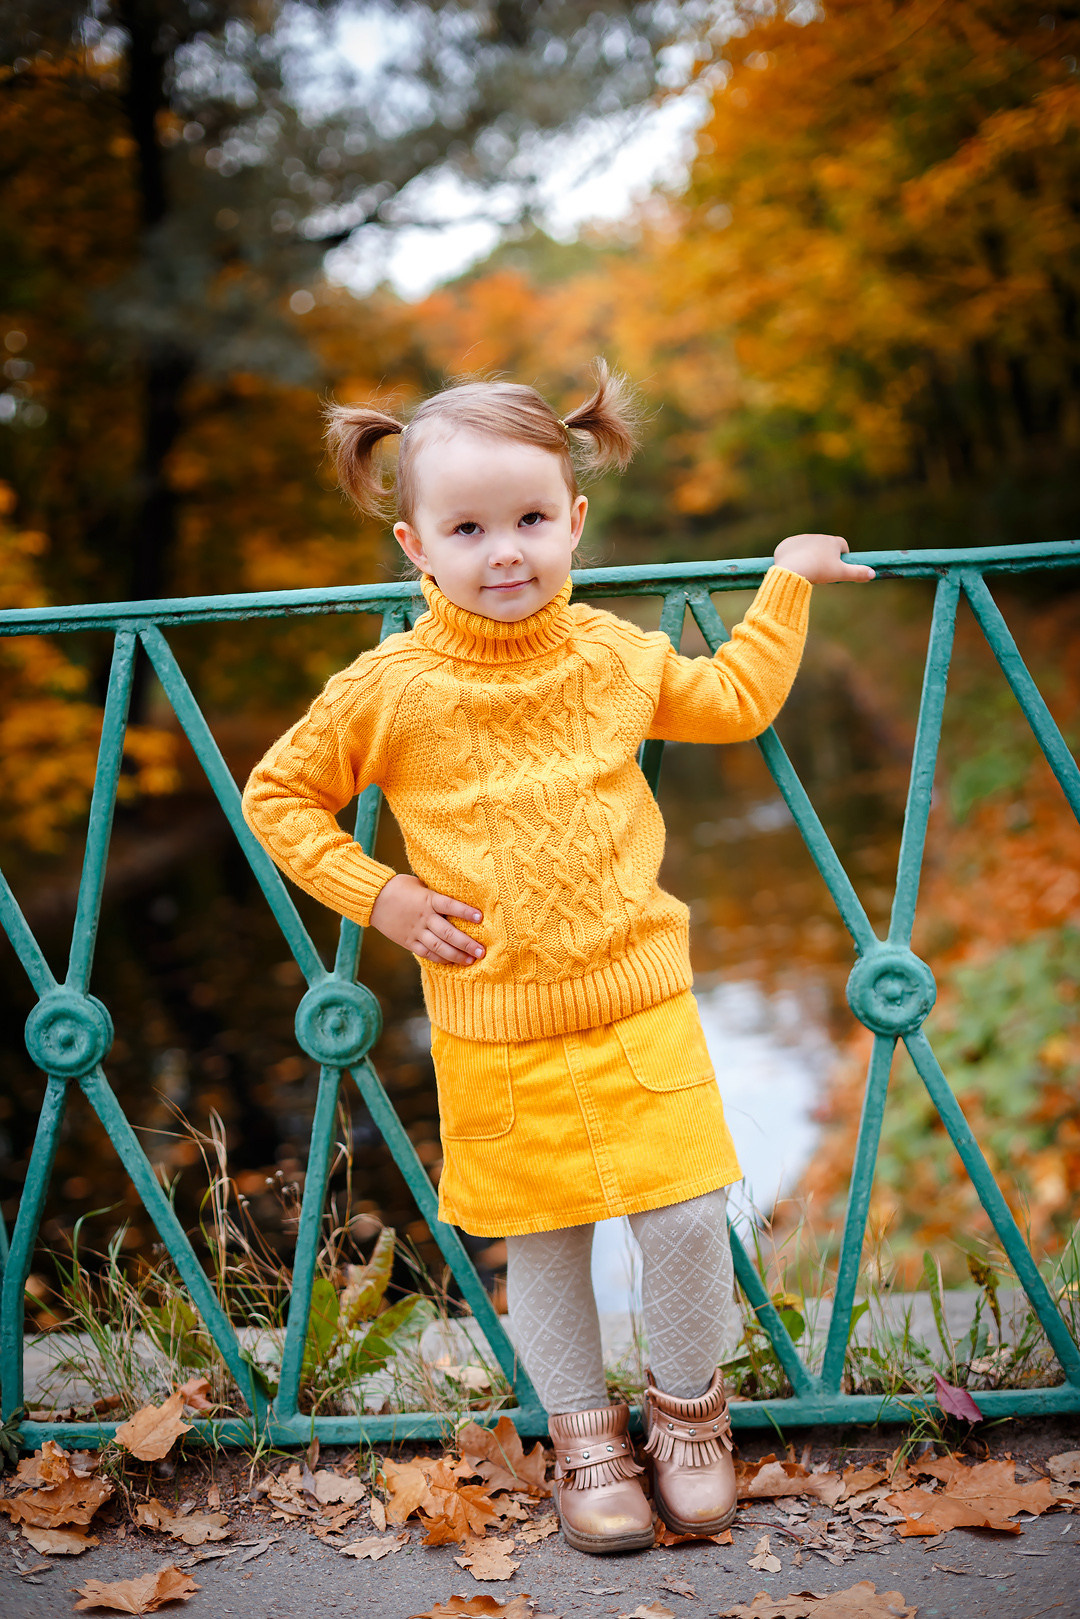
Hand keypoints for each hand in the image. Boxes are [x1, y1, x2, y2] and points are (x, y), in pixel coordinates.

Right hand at [370, 873, 484, 965]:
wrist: (373, 898)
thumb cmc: (398, 887)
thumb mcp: (419, 885)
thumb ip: (436, 894)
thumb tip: (456, 895)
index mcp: (427, 899)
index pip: (450, 905)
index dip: (465, 912)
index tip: (480, 918)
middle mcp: (423, 917)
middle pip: (448, 932)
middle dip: (466, 943)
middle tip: (482, 951)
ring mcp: (415, 931)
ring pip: (438, 946)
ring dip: (456, 955)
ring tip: (471, 960)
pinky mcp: (408, 941)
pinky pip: (425, 953)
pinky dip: (439, 959)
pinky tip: (452, 962)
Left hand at [773, 533, 874, 583]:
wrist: (793, 569)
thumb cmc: (820, 571)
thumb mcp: (841, 574)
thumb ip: (858, 573)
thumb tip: (873, 574)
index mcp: (832, 541)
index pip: (842, 545)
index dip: (842, 555)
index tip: (839, 566)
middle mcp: (817, 536)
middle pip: (824, 547)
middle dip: (825, 557)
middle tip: (822, 572)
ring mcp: (801, 539)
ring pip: (808, 548)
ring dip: (809, 556)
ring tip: (807, 571)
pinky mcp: (787, 544)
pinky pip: (792, 550)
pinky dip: (794, 557)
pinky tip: (794, 567)